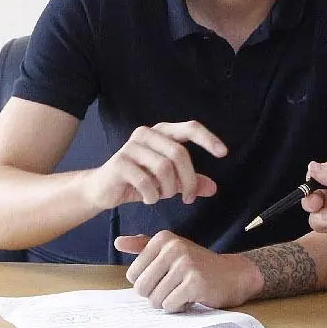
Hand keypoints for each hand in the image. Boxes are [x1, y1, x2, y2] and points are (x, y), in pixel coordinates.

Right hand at [83, 121, 226, 210]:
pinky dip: (152, 195)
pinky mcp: (120, 162)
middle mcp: (148, 134)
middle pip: (179, 154)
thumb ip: (190, 182)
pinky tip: (148, 199)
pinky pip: (146, 181)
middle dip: (188, 180)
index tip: (224, 153)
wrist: (102, 190)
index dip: (208, 139)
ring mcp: (132, 146)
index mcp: (162, 132)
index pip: (190, 128)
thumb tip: (213, 188)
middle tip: (189, 198)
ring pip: (164, 168)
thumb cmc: (138, 182)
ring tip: (162, 196)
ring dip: (168, 189)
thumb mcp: (168, 183)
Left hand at [114, 230, 262, 311]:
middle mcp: (173, 247)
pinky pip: (170, 305)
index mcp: (163, 239)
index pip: (132, 275)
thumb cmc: (198, 265)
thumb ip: (144, 246)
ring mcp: (185, 264)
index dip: (148, 283)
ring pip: (155, 300)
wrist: (234, 274)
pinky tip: (193, 297)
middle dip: (156, 295)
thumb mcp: (171, 251)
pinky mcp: (195, 282)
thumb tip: (118, 241)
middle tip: (176, 287)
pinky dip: (180, 307)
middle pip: (141, 288)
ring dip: (169, 302)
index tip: (166, 277)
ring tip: (185, 291)